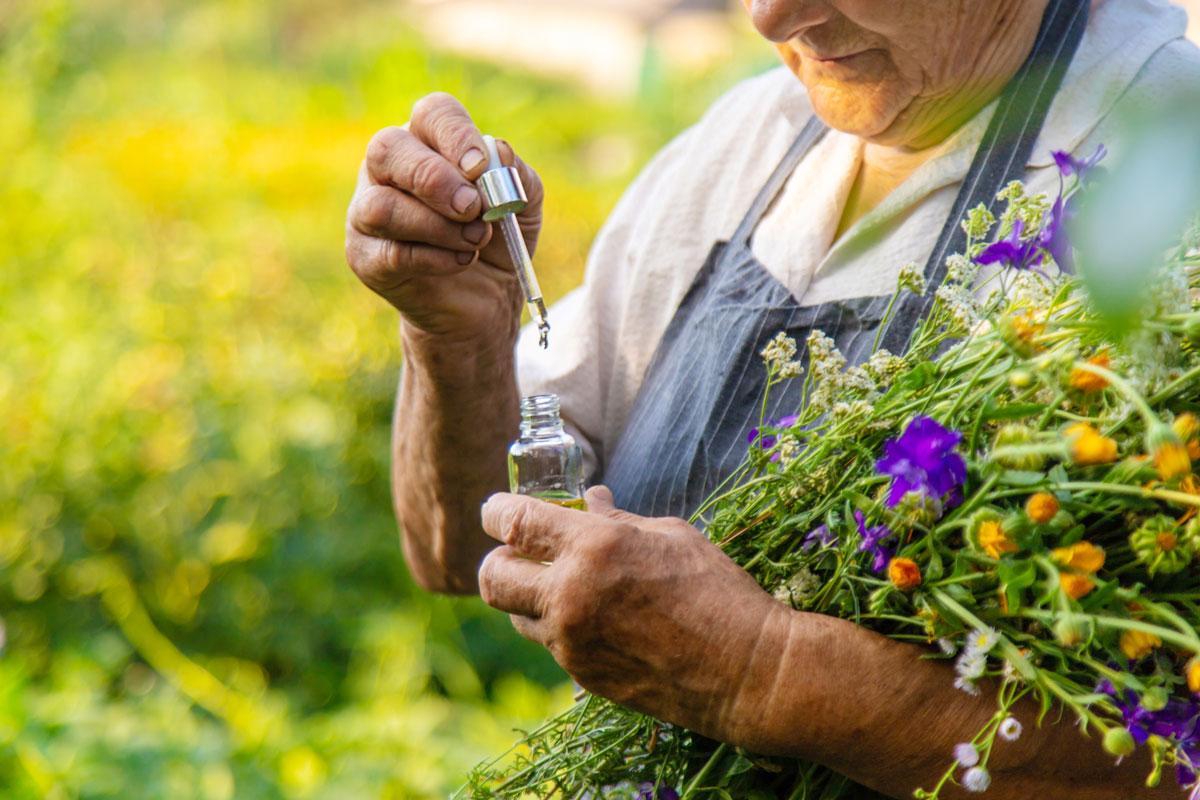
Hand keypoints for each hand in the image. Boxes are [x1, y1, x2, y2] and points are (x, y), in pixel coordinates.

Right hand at [344, 92, 543, 341]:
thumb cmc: (498, 238)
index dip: (455, 135)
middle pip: (388, 148)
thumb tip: (496, 152)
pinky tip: (460, 261)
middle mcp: (388, 170)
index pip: (431, 114)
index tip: (480, 169)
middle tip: (473, 208)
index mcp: (427, 142)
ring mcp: (366, 212)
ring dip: (437, 226)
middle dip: (435, 180)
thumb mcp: (523, 205)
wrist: (485, 299)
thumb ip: (516, 175)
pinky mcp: (365, 257)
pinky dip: (434, 259)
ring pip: (381, 206)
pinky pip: (391, 253)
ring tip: (475, 240)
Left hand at [478, 486, 795, 743]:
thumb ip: (619, 521)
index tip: (497, 510)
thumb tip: (590, 501)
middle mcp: (570, 596)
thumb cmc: (717, 592)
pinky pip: (550, 644)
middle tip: (520, 552)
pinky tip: (595, 616)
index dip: (496, 512)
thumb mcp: (671, 536)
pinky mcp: (582, 674)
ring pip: (517, 615)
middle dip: (498, 559)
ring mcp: (572, 641)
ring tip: (563, 585)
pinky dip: (559, 625)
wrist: (746, 672)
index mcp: (593, 548)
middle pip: (493, 577)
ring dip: (528, 597)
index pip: (514, 523)